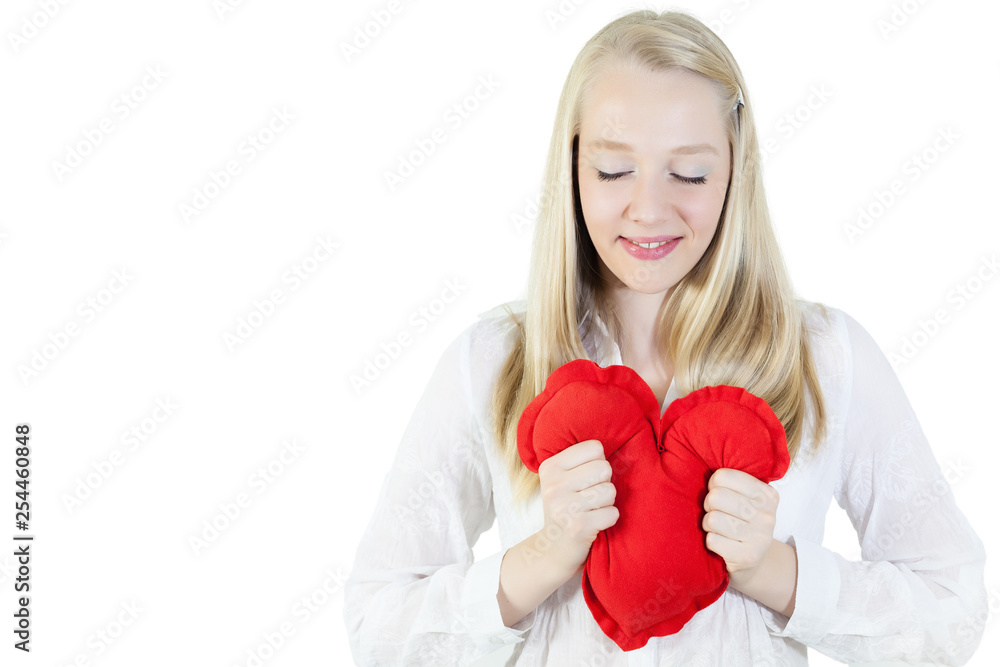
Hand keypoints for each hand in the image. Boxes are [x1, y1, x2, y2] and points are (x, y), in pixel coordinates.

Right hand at [535, 439, 618, 576]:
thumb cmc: (566, 508)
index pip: (594, 448)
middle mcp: (553, 485)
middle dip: (604, 483)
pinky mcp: (578, 527)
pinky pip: (612, 513)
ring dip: (607, 503)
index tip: (585, 478)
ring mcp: (564, 507)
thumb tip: (614, 430)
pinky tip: (594, 523)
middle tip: (590, 497)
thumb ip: (579, 460)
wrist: (553, 549)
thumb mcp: (561, 479)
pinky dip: (608, 519)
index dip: (598, 463)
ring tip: (591, 510)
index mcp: (550, 467)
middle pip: (604, 468)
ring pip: (610, 490)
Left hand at [702, 467, 779, 590]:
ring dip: (708, 525)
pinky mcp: (747, 558)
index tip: (718, 492)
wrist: (752, 564)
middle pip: (716, 496)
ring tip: (719, 529)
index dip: (713, 484)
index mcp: (768, 495)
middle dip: (709, 505)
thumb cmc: (740, 523)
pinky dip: (710, 542)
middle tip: (716, 512)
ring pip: (712, 519)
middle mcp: (768, 515)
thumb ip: (732, 481)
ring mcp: (760, 538)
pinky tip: (721, 544)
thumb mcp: (745, 498)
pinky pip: (712, 540)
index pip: (723, 476)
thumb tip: (703, 455)